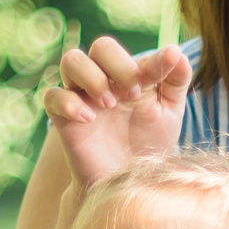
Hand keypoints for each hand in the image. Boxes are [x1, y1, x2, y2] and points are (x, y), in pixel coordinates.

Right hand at [43, 37, 191, 185]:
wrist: (129, 183)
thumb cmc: (149, 144)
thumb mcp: (170, 112)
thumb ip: (176, 80)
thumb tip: (176, 52)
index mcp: (129, 74)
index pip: (140, 50)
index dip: (147, 59)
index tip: (154, 79)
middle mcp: (104, 80)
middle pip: (101, 46)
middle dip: (118, 65)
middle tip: (132, 94)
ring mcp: (82, 97)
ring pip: (71, 60)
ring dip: (92, 76)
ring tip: (109, 104)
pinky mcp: (64, 119)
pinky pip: (51, 96)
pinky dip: (68, 102)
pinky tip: (88, 119)